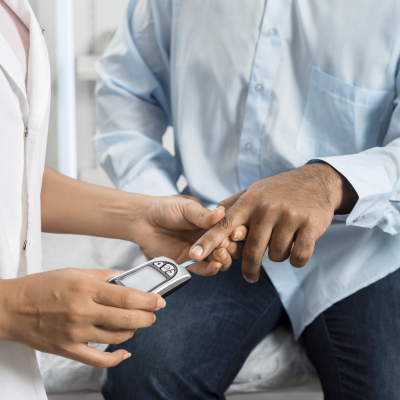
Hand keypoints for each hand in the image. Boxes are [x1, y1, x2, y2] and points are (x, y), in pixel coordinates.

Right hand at [0, 268, 164, 367]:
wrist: (11, 308)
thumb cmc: (42, 286)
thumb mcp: (75, 272)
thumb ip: (104, 275)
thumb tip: (127, 278)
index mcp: (86, 288)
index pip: (127, 296)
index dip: (149, 300)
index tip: (160, 300)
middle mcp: (82, 311)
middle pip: (127, 319)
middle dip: (147, 317)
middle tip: (153, 313)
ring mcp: (75, 333)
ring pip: (117, 338)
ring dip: (133, 332)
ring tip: (136, 324)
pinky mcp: (68, 349)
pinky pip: (98, 360)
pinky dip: (116, 358)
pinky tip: (125, 351)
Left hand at [131, 196, 244, 275]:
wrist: (144, 219)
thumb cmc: (167, 209)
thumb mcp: (186, 208)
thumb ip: (203, 215)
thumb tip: (222, 212)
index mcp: (213, 224)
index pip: (232, 232)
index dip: (237, 233)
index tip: (235, 233)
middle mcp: (210, 239)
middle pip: (230, 249)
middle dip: (230, 248)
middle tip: (223, 244)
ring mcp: (200, 252)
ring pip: (220, 261)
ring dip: (224, 260)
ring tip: (218, 254)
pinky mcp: (188, 263)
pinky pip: (203, 270)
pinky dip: (211, 270)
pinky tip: (215, 265)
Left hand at [189, 163, 357, 281]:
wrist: (317, 180)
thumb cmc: (280, 189)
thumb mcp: (254, 190)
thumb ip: (233, 205)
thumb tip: (212, 219)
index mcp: (249, 201)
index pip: (224, 225)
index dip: (208, 241)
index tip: (193, 256)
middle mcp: (267, 208)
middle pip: (251, 251)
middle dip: (250, 268)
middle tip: (250, 276)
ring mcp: (289, 216)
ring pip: (276, 256)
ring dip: (277, 256)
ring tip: (282, 241)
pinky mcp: (310, 225)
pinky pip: (298, 257)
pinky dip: (296, 260)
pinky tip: (297, 247)